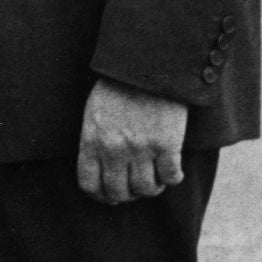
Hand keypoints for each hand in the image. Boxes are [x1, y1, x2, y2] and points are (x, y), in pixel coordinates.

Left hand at [76, 77, 187, 204]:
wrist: (147, 66)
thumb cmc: (118, 88)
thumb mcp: (93, 114)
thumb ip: (94, 141)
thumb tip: (100, 169)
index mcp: (91, 141)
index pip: (89, 184)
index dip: (100, 195)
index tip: (110, 195)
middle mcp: (114, 149)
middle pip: (118, 192)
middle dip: (127, 195)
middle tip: (135, 189)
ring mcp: (141, 148)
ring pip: (145, 189)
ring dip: (151, 189)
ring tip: (154, 179)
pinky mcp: (167, 144)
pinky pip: (170, 177)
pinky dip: (172, 179)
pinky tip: (172, 171)